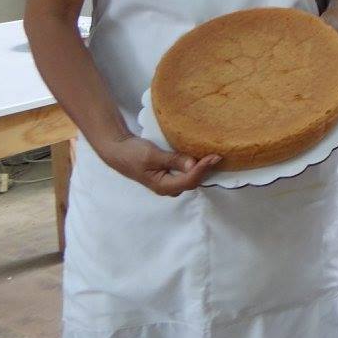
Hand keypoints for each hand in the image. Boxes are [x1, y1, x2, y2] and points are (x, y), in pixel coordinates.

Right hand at [97, 133, 220, 196]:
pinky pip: (187, 173)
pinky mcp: (170, 174)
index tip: (214, 157)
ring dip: (203, 169)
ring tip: (214, 156)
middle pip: (193, 182)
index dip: (203, 169)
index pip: (189, 180)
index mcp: (162, 186)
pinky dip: (196, 166)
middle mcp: (168, 187)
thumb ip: (173, 160)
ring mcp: (169, 182)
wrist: (119, 150)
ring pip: (191, 178)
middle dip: (206, 170)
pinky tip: (203, 157)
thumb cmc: (133, 153)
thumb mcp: (152, 155)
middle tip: (219, 155)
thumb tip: (193, 164)